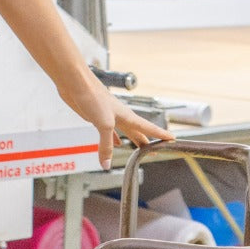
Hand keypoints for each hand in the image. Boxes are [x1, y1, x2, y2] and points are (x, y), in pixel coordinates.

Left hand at [56, 73, 172, 169]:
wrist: (75, 83)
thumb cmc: (93, 97)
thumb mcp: (103, 124)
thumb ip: (106, 145)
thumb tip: (106, 165)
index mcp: (127, 116)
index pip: (149, 128)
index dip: (161, 135)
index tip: (174, 140)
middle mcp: (120, 117)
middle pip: (138, 132)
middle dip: (147, 142)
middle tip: (156, 152)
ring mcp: (108, 117)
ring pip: (124, 132)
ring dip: (132, 141)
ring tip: (139, 150)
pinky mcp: (96, 117)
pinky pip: (108, 132)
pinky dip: (113, 139)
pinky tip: (115, 143)